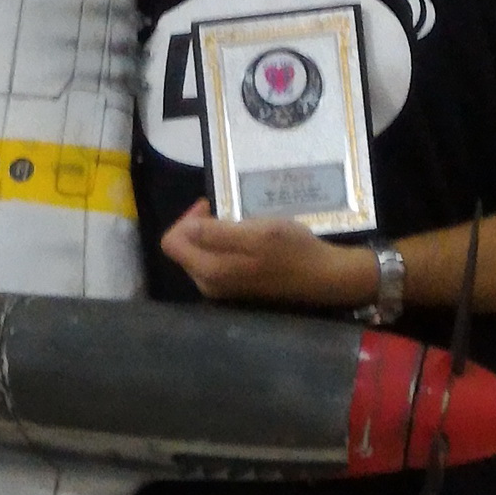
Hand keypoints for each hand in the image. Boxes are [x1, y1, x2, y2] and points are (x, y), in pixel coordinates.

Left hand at [160, 202, 365, 308]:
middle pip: (182, 250)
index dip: (185, 219)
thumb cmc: (292, 251)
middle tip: (223, 210)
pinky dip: (223, 245)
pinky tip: (245, 237)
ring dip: (211, 234)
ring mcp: (221, 288)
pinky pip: (214, 261)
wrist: (323, 277)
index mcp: (208, 271)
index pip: (172, 242)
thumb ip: (216, 234)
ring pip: (198, 255)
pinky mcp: (234, 287)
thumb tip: (187, 228)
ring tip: (237, 222)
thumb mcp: (256, 233)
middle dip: (196, 226)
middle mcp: (207, 284)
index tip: (211, 206)